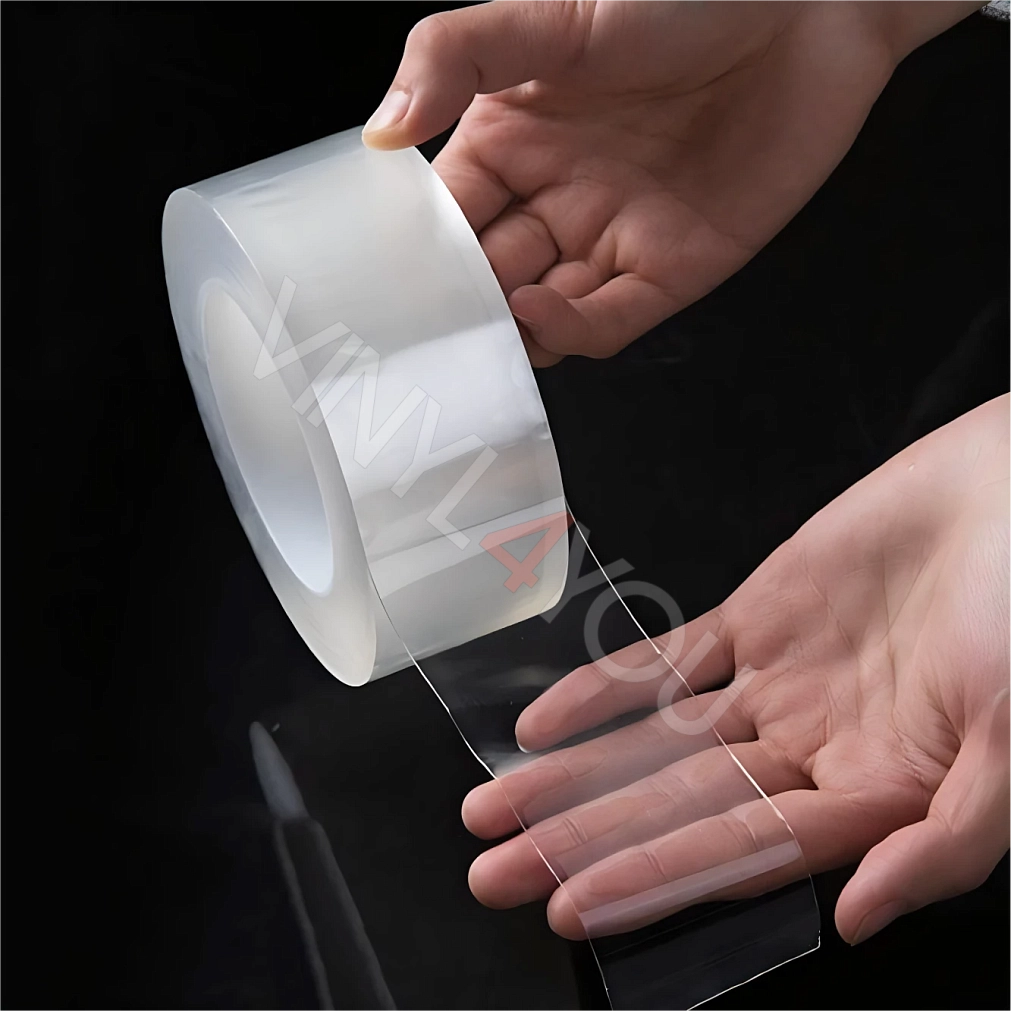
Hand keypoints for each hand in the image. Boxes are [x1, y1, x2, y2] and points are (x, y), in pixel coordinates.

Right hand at [363, 0, 977, 364]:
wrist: (811, 9)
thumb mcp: (551, 14)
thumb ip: (458, 55)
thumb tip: (382, 128)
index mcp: (512, 141)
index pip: (444, 218)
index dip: (416, 255)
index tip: (381, 285)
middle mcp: (554, 198)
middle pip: (487, 277)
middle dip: (458, 310)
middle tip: (425, 335)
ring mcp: (610, 239)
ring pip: (541, 314)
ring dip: (507, 334)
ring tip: (478, 339)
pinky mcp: (670, 271)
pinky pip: (607, 320)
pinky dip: (569, 329)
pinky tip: (537, 317)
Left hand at [461, 394, 1010, 942]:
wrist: (1010, 488)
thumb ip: (945, 840)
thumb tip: (855, 918)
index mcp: (874, 795)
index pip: (739, 853)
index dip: (655, 880)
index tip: (572, 908)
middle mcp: (813, 749)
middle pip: (677, 808)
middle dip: (584, 842)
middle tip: (495, 873)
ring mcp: (778, 684)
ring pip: (655, 743)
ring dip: (575, 775)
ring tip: (494, 809)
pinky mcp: (756, 618)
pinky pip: (666, 662)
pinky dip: (604, 691)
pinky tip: (543, 725)